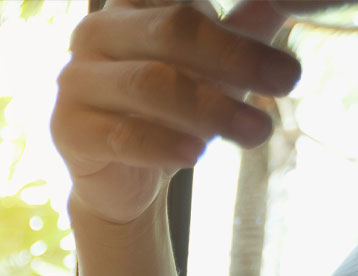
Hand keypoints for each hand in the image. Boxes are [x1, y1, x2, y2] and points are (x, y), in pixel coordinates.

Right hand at [52, 0, 298, 224]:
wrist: (123, 176)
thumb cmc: (173, 108)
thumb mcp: (217, 63)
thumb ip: (251, 27)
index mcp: (132, 3)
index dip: (226, 22)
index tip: (279, 54)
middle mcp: (96, 32)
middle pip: (173, 28)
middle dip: (238, 55)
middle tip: (290, 79)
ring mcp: (76, 81)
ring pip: (150, 83)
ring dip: (212, 108)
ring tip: (258, 132)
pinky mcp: (67, 129)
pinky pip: (121, 134)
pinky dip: (163, 145)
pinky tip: (196, 154)